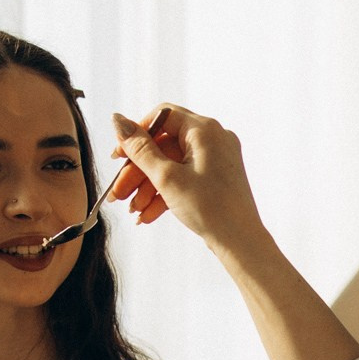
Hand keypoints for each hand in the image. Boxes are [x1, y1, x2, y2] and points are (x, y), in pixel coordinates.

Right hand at [109, 106, 266, 256]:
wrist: (240, 242)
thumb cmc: (210, 208)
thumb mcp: (166, 177)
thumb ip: (140, 149)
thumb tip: (118, 120)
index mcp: (204, 130)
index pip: (162, 117)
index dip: (136, 135)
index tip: (118, 156)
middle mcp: (213, 139)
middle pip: (164, 146)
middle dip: (138, 172)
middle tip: (118, 192)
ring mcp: (216, 159)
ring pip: (172, 165)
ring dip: (148, 188)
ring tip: (133, 211)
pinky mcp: (216, 178)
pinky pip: (184, 178)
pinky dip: (165, 194)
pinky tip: (148, 215)